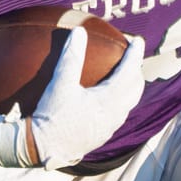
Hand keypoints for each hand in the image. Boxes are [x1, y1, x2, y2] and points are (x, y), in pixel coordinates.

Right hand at [24, 27, 145, 168]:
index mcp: (109, 100)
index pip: (130, 72)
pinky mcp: (102, 135)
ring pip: (129, 102)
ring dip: (130, 85)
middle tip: (130, 56)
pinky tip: (107, 96)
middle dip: (136, 70)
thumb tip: (79, 31)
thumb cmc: (51, 116)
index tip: (138, 40)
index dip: (135, 54)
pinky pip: (119, 113)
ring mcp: (110, 127)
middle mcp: (115, 115)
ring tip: (122, 73)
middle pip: (136, 88)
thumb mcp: (60, 83)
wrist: (43, 149)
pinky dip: (120, 99)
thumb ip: (71, 56)